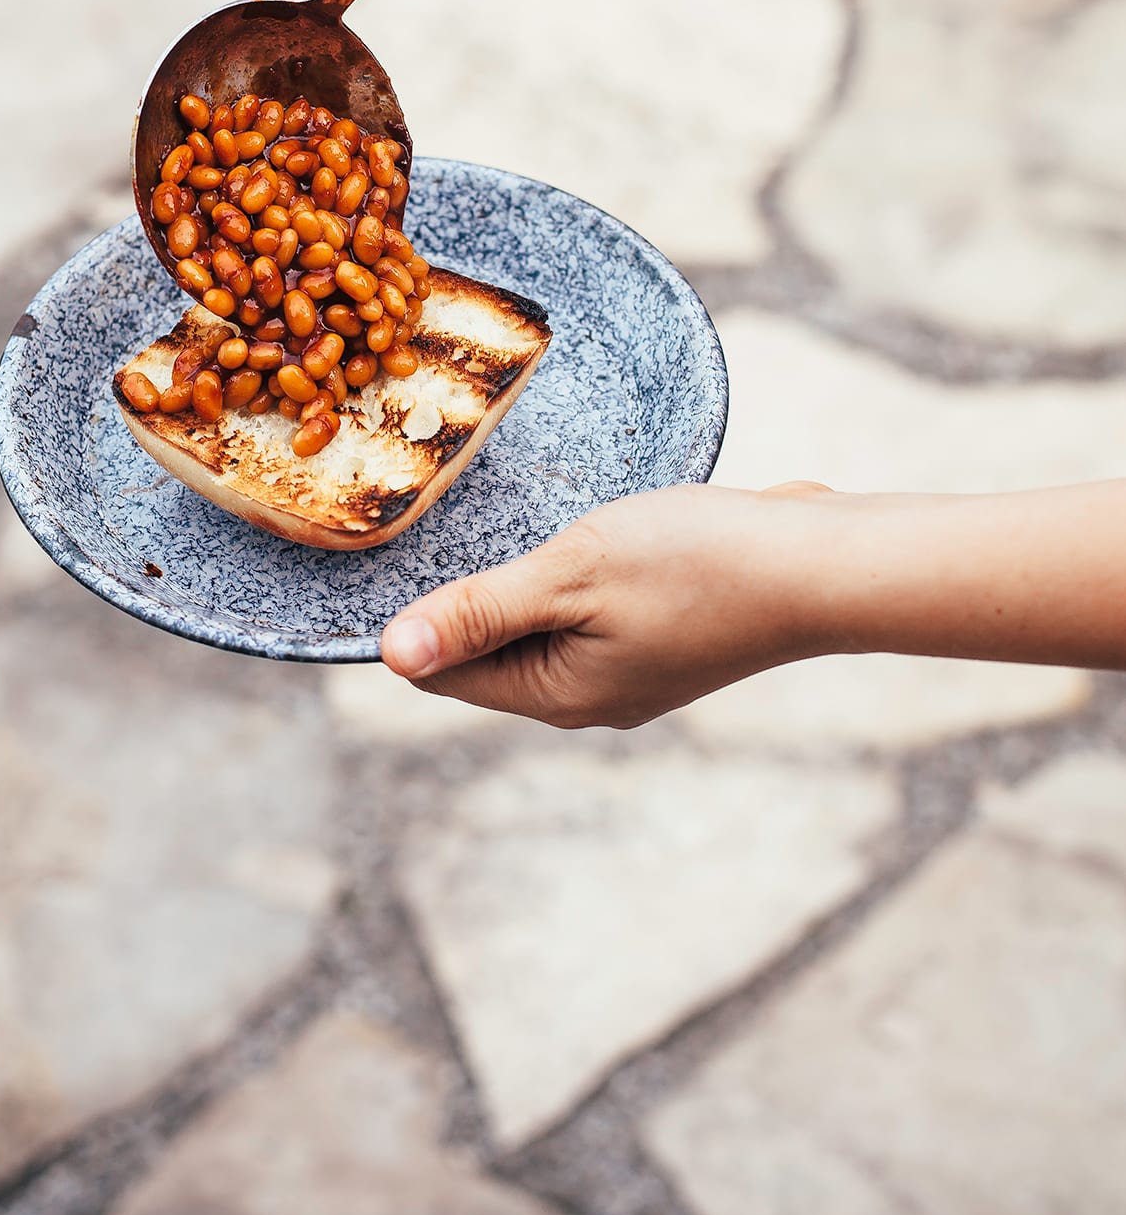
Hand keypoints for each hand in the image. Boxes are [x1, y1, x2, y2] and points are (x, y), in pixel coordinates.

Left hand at [380, 479, 1125, 727]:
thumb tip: (390, 654)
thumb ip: (479, 612)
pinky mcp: (670, 639)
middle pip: (491, 651)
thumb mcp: (570, 575)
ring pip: (544, 627)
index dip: (412, 614)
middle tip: (450, 516)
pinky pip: (593, 612)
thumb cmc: (698, 564)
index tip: (398, 547)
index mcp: (555, 695)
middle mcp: (591, 698)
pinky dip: (577, 575)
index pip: (443, 670)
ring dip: (525, 578)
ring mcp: (635, 672)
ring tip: (527, 523)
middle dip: (468, 594)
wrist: (823, 566)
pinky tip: (591, 535)